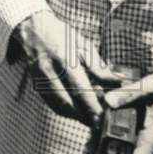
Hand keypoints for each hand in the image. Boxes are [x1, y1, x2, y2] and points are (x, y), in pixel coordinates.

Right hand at [13, 10, 123, 126]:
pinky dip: (65, 110)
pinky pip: (52, 104)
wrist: (34, 30)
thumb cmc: (63, 36)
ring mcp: (40, 80)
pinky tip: (77, 111)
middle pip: (67, 104)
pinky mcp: (36, 85)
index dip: (91, 107)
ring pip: (58, 107)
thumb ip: (100, 67)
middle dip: (84, 117)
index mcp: (65, 59)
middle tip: (99, 124)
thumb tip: (118, 81)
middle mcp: (50, 72)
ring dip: (75, 116)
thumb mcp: (84, 46)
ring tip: (90, 119)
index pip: (80, 89)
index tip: (103, 118)